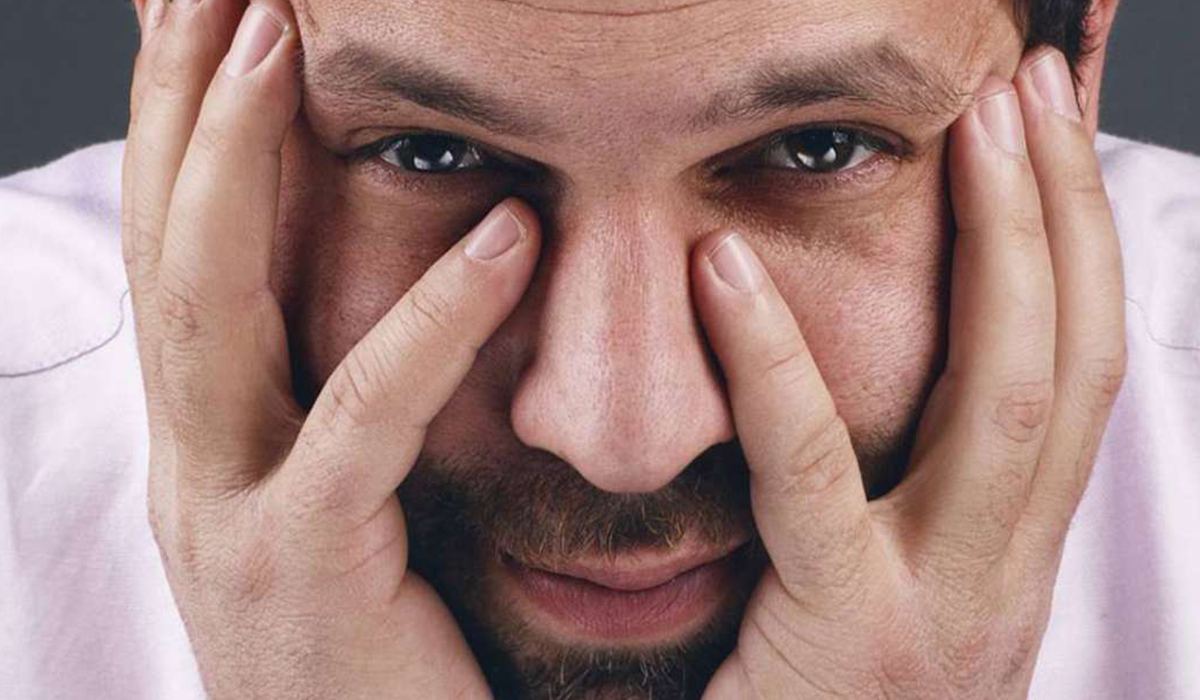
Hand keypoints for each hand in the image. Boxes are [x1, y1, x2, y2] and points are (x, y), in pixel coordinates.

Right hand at [122, 1, 539, 696]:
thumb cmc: (383, 644)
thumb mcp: (347, 503)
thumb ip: (354, 399)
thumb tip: (422, 277)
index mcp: (207, 439)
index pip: (179, 250)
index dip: (180, 128)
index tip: (206, 19)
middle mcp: (190, 462)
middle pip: (165, 247)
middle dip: (178, 107)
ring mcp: (224, 516)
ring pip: (212, 307)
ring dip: (237, 159)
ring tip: (278, 35)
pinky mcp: (302, 569)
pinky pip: (361, 420)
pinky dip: (432, 320)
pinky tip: (503, 232)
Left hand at [692, 49, 1124, 698]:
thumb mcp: (868, 596)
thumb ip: (871, 501)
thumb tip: (856, 395)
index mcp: (1006, 555)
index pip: (1073, 371)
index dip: (1076, 244)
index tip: (1042, 132)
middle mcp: (1005, 579)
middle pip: (1072, 361)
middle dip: (1064, 213)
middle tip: (1030, 86)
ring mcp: (946, 616)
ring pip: (1008, 401)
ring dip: (1003, 250)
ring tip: (973, 124)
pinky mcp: (851, 646)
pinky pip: (817, 480)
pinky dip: (778, 367)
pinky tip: (729, 270)